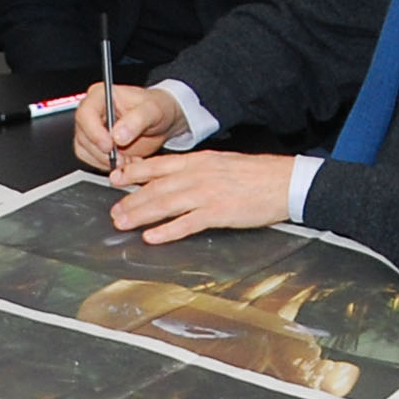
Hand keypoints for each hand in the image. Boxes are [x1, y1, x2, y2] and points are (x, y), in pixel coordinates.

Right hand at [71, 80, 187, 170]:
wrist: (163, 122)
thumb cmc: (158, 108)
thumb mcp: (153, 110)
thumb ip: (137, 120)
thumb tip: (117, 135)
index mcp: (101, 96)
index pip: (85, 114)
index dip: (94, 132)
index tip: (110, 145)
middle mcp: (93, 112)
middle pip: (83, 136)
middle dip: (103, 152)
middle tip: (125, 157)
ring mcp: (92, 130)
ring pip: (85, 151)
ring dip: (107, 161)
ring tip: (130, 158)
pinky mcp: (94, 146)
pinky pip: (91, 160)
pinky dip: (108, 166)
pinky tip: (126, 161)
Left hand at [108, 148, 290, 243]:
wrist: (285, 181)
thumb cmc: (256, 175)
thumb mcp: (222, 164)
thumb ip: (197, 171)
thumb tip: (175, 180)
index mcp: (199, 161)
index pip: (159, 165)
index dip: (134, 173)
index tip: (116, 179)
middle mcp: (199, 174)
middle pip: (156, 187)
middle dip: (131, 200)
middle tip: (114, 212)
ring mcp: (208, 193)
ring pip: (166, 203)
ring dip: (141, 214)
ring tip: (123, 223)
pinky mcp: (219, 212)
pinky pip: (187, 223)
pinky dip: (168, 231)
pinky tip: (152, 237)